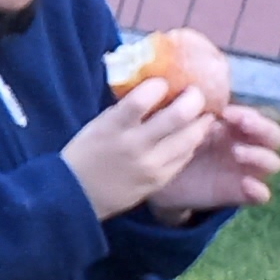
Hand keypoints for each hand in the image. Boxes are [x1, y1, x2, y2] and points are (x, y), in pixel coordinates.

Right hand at [60, 78, 214, 220]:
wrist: (76, 196)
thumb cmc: (84, 155)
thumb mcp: (97, 126)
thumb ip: (124, 111)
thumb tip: (153, 92)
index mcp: (112, 128)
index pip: (142, 99)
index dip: (157, 85)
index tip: (162, 82)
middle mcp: (135, 145)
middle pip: (178, 116)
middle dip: (194, 99)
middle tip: (195, 93)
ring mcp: (151, 165)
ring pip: (190, 138)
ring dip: (201, 122)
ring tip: (203, 114)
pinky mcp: (160, 180)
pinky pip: (185, 157)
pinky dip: (192, 143)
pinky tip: (191, 136)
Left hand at [150, 98, 279, 222]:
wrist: (157, 177)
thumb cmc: (172, 143)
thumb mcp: (180, 127)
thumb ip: (191, 113)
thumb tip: (189, 93)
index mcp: (236, 128)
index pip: (258, 117)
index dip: (249, 113)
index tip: (226, 112)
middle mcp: (247, 146)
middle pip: (275, 137)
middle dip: (263, 129)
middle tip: (243, 124)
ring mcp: (247, 170)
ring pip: (273, 163)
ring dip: (260, 156)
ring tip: (237, 152)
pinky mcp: (240, 192)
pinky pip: (261, 194)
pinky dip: (259, 191)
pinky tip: (246, 184)